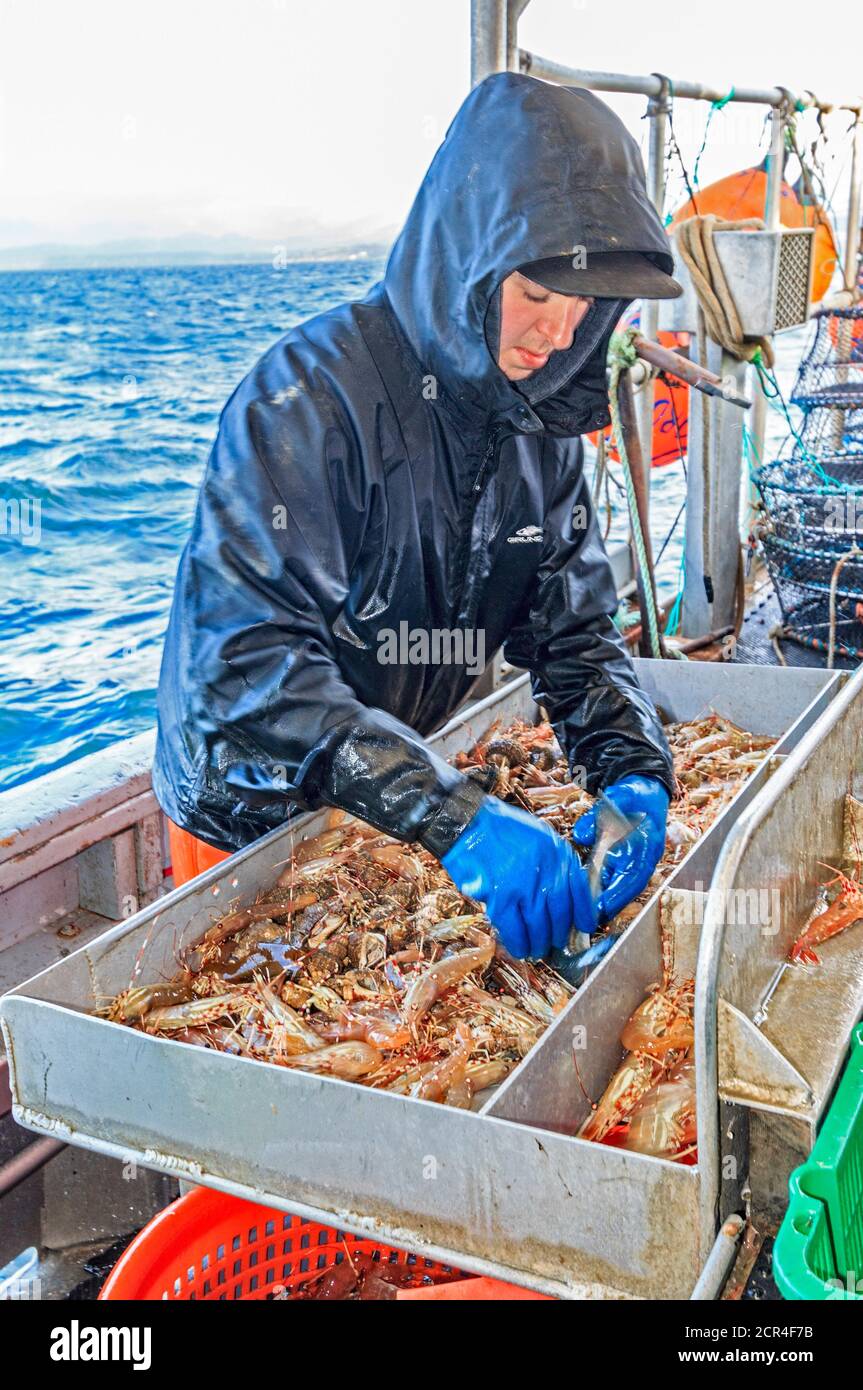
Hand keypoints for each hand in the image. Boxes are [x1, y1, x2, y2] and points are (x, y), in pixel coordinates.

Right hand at [441, 797, 596, 958]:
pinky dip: (518, 943)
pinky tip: (520, 949)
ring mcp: (524, 885)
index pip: (580, 891)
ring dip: (539, 943)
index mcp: (558, 854)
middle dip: (559, 933)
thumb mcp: (541, 837)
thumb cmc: (502, 828)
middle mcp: (547, 871)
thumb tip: (563, 894)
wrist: (469, 823)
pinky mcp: (501, 897)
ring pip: (539, 926)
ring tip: (537, 950)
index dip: (584, 914)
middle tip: (556, 942)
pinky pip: (514, 929)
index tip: (586, 927)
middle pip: (560, 913)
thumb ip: (554, 863)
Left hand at [571, 775, 668, 923]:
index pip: (634, 877)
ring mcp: (636, 861)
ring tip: (584, 917)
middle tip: (587, 921)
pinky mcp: (625, 860)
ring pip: (621, 888)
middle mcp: (643, 859)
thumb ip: (600, 815)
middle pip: (627, 889)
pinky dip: (603, 891)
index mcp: (647, 847)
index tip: (601, 907)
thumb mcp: (620, 796)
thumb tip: (581, 835)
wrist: (644, 790)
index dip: (618, 894)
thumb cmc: (633, 795)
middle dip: (609, 906)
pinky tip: (585, 899)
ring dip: (605, 902)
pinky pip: (615, 880)